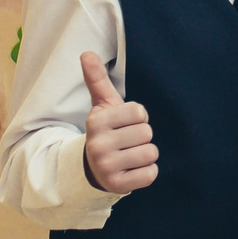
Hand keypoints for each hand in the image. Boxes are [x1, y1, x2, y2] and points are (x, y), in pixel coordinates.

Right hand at [79, 52, 157, 193]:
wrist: (92, 168)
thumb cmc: (106, 131)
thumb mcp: (101, 106)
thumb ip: (97, 80)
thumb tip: (86, 53)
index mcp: (96, 122)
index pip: (139, 112)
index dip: (137, 118)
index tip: (124, 124)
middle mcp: (98, 145)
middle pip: (147, 133)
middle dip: (141, 136)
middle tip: (126, 142)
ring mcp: (106, 167)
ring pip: (150, 153)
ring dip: (144, 155)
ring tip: (128, 155)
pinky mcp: (117, 185)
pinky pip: (150, 174)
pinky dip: (146, 172)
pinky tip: (131, 170)